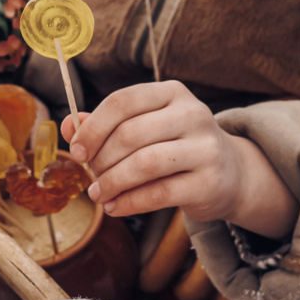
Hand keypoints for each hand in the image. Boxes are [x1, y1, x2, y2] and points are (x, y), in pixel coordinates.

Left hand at [65, 81, 298, 237]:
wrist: (230, 174)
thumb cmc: (175, 146)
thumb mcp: (145, 127)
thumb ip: (105, 125)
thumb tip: (69, 126)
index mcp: (172, 93)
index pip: (123, 101)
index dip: (93, 127)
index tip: (77, 150)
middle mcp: (193, 114)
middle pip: (131, 134)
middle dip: (101, 159)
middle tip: (91, 176)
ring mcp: (205, 147)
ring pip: (144, 163)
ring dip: (113, 182)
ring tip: (99, 194)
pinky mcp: (209, 182)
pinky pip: (159, 192)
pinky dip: (130, 202)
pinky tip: (115, 207)